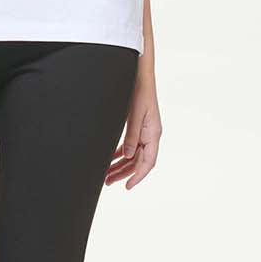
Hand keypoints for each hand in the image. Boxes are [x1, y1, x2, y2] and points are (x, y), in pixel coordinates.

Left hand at [105, 72, 161, 188]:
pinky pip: (130, 145)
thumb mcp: (134, 115)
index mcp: (153, 133)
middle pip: (139, 161)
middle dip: (124, 173)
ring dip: (121, 165)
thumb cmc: (139, 91)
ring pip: (133, 155)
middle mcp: (151, 135)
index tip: (127, 187)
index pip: (148, 162)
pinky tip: (110, 159)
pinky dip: (120, 154)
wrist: (140, 74)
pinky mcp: (138, 126)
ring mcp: (145, 131)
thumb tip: (127, 157)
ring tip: (106, 174)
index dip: (138, 176)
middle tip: (108, 182)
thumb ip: (131, 136)